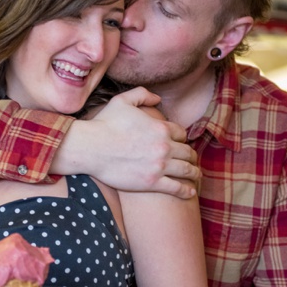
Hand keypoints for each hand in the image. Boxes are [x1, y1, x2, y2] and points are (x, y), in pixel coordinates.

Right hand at [56, 87, 199, 198]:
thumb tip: (158, 98)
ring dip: (194, 172)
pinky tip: (191, 192)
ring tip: (196, 176)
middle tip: (191, 161)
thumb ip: (142, 94)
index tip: (179, 144)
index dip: (181, 138)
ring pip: (186, 170)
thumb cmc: (104, 124)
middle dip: (191, 156)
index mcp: (160, 128)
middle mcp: (164, 147)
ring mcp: (159, 166)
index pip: (181, 134)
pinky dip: (186, 190)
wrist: (90, 147)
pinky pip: (176, 187)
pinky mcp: (152, 182)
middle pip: (187, 152)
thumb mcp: (123, 100)